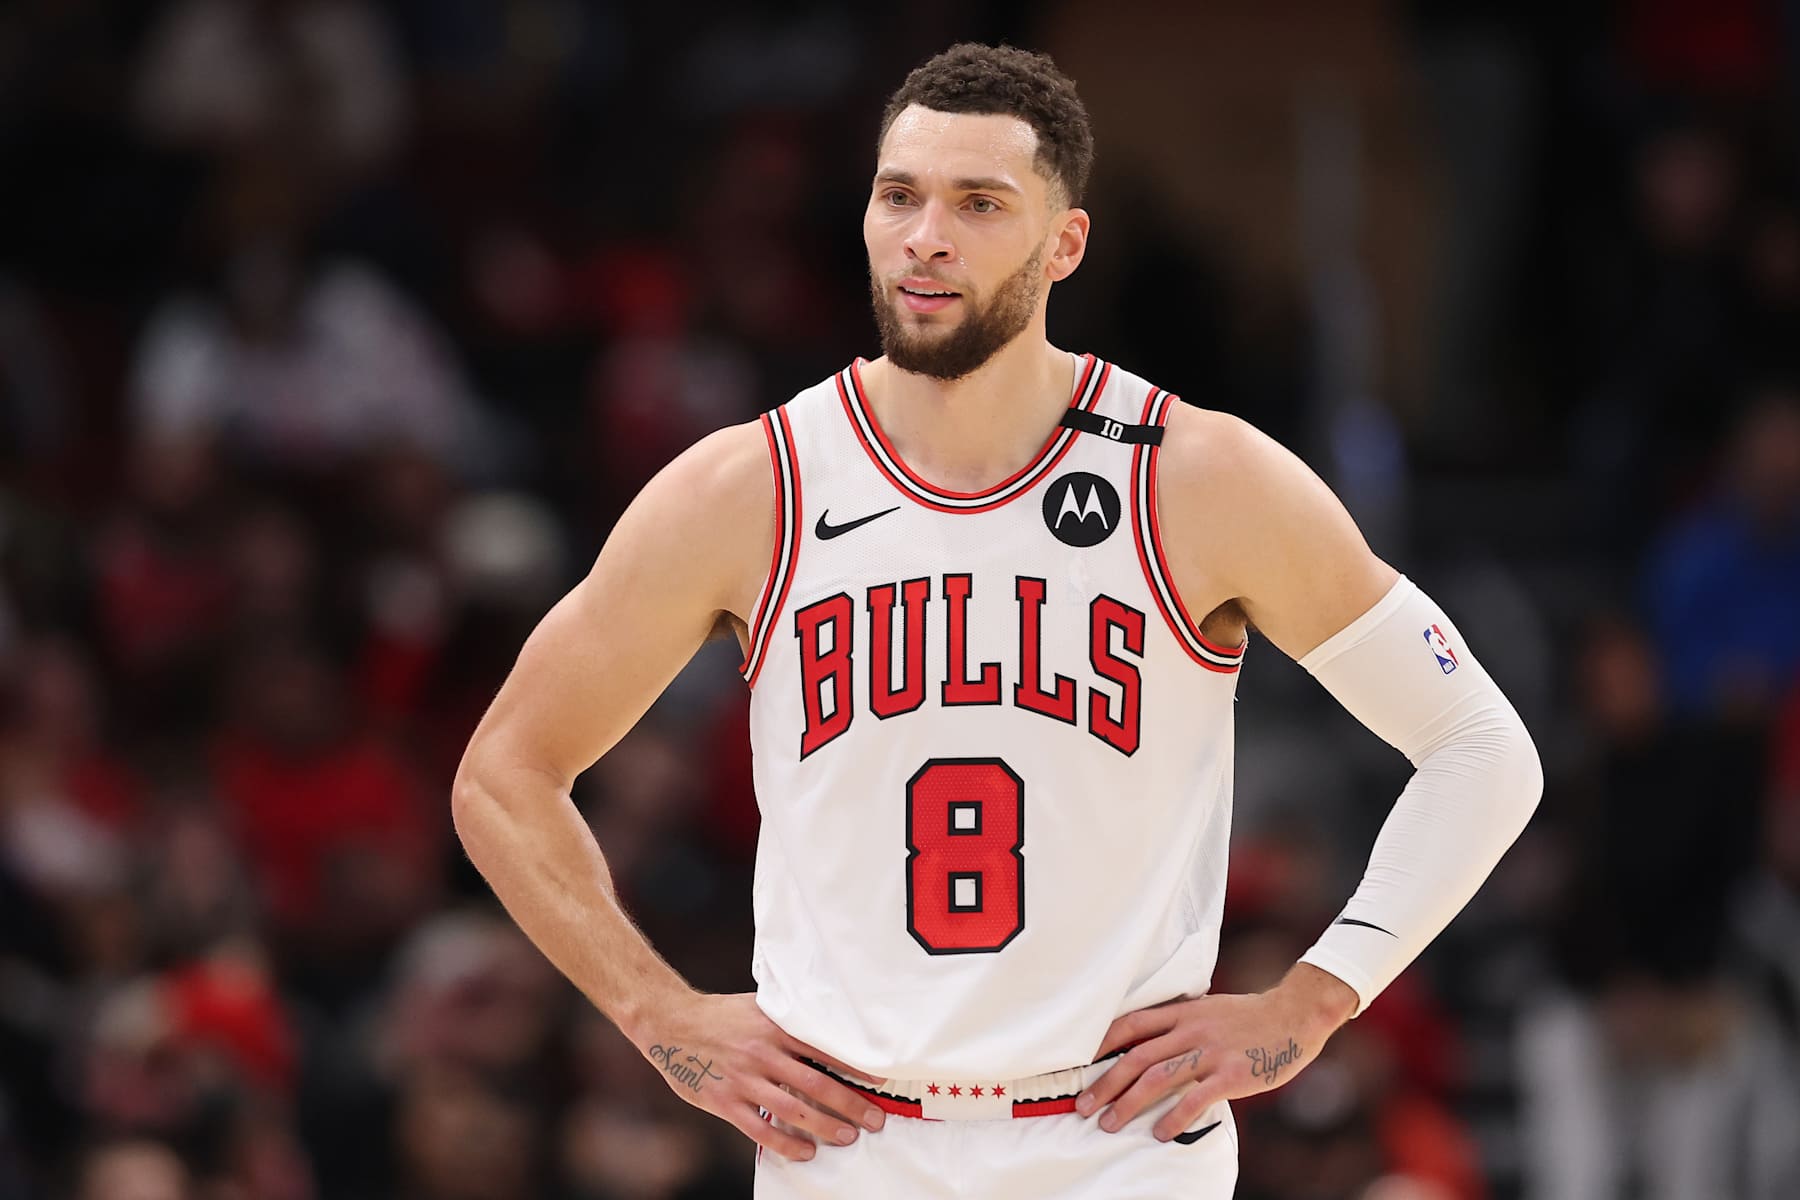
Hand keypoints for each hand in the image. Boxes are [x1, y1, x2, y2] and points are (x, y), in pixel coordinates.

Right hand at [632, 992, 887, 1160]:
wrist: (670, 1022)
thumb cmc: (720, 1015)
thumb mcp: (758, 1007)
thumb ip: (787, 1021)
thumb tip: (826, 1028)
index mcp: (775, 1028)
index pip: (825, 1050)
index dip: (855, 1068)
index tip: (879, 1082)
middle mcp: (763, 1053)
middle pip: (817, 1085)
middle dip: (851, 1105)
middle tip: (875, 1120)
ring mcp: (744, 1080)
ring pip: (794, 1110)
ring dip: (825, 1127)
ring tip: (848, 1138)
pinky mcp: (724, 1101)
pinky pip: (761, 1129)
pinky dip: (786, 1144)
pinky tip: (805, 1152)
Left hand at [1076, 964, 1357, 1140]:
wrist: (1294, 1015)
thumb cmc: (1249, 1016)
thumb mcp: (1208, 1008)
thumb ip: (1179, 1022)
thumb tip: (1146, 1040)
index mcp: (1183, 1012)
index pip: (1131, 1024)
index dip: (1101, 1043)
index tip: (1079, 1063)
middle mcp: (1191, 1030)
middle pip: (1136, 1057)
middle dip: (1106, 1083)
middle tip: (1083, 1106)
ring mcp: (1211, 1052)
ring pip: (1157, 1078)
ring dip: (1128, 1103)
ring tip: (1109, 1124)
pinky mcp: (1231, 1074)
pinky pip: (1195, 1099)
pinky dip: (1173, 1117)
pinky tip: (1158, 1133)